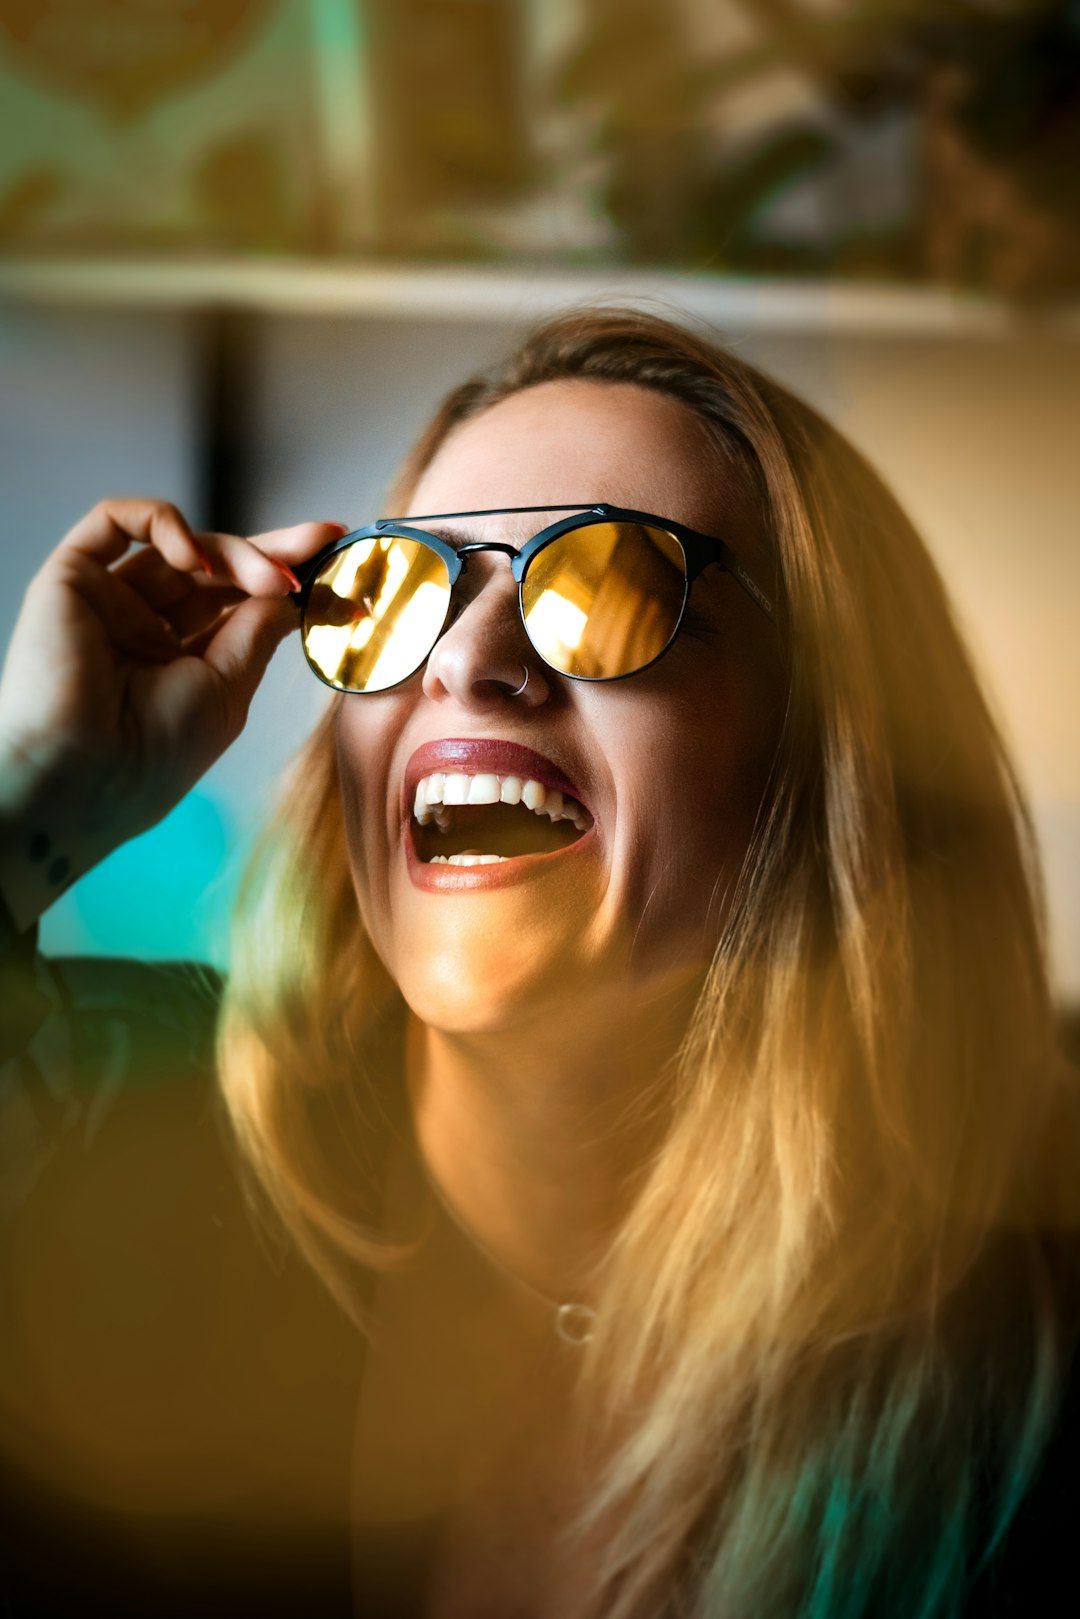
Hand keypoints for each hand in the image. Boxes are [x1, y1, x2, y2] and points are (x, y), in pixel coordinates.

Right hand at [0, 497, 344, 928]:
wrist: (82, 776)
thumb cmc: (153, 753)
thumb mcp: (228, 689)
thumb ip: (257, 632)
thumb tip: (291, 591)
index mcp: (182, 660)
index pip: (241, 605)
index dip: (290, 585)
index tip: (343, 577)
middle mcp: (145, 625)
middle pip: (218, 568)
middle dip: (276, 553)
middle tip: (324, 541)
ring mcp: (110, 599)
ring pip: (182, 544)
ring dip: (237, 552)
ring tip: (271, 580)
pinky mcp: (73, 577)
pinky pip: (115, 521)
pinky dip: (165, 524)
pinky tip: (197, 560)